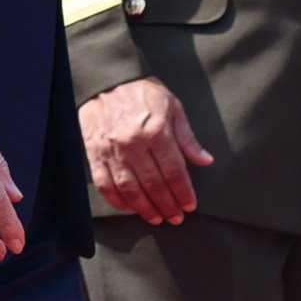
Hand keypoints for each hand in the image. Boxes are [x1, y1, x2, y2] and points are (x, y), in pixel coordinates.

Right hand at [78, 78, 212, 224]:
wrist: (104, 81)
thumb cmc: (140, 93)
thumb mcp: (171, 106)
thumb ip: (187, 137)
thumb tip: (205, 160)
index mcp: (156, 130)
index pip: (174, 171)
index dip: (184, 192)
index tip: (190, 205)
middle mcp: (133, 142)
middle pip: (154, 185)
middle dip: (168, 205)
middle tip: (176, 217)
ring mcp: (112, 150)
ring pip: (130, 190)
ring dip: (146, 209)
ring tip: (157, 218)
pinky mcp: (95, 153)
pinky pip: (106, 185)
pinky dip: (118, 201)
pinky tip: (131, 208)